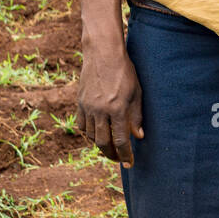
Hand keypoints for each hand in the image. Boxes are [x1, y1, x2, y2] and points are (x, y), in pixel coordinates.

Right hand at [77, 48, 143, 166]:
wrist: (103, 53)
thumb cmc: (125, 71)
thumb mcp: (136, 93)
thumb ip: (137, 116)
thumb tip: (138, 137)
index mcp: (117, 109)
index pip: (120, 140)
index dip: (125, 155)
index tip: (129, 164)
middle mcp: (100, 111)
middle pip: (103, 143)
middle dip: (112, 155)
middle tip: (119, 160)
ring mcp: (88, 107)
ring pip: (91, 136)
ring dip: (100, 145)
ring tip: (110, 147)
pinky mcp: (80, 102)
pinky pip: (82, 125)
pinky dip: (89, 133)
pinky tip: (97, 134)